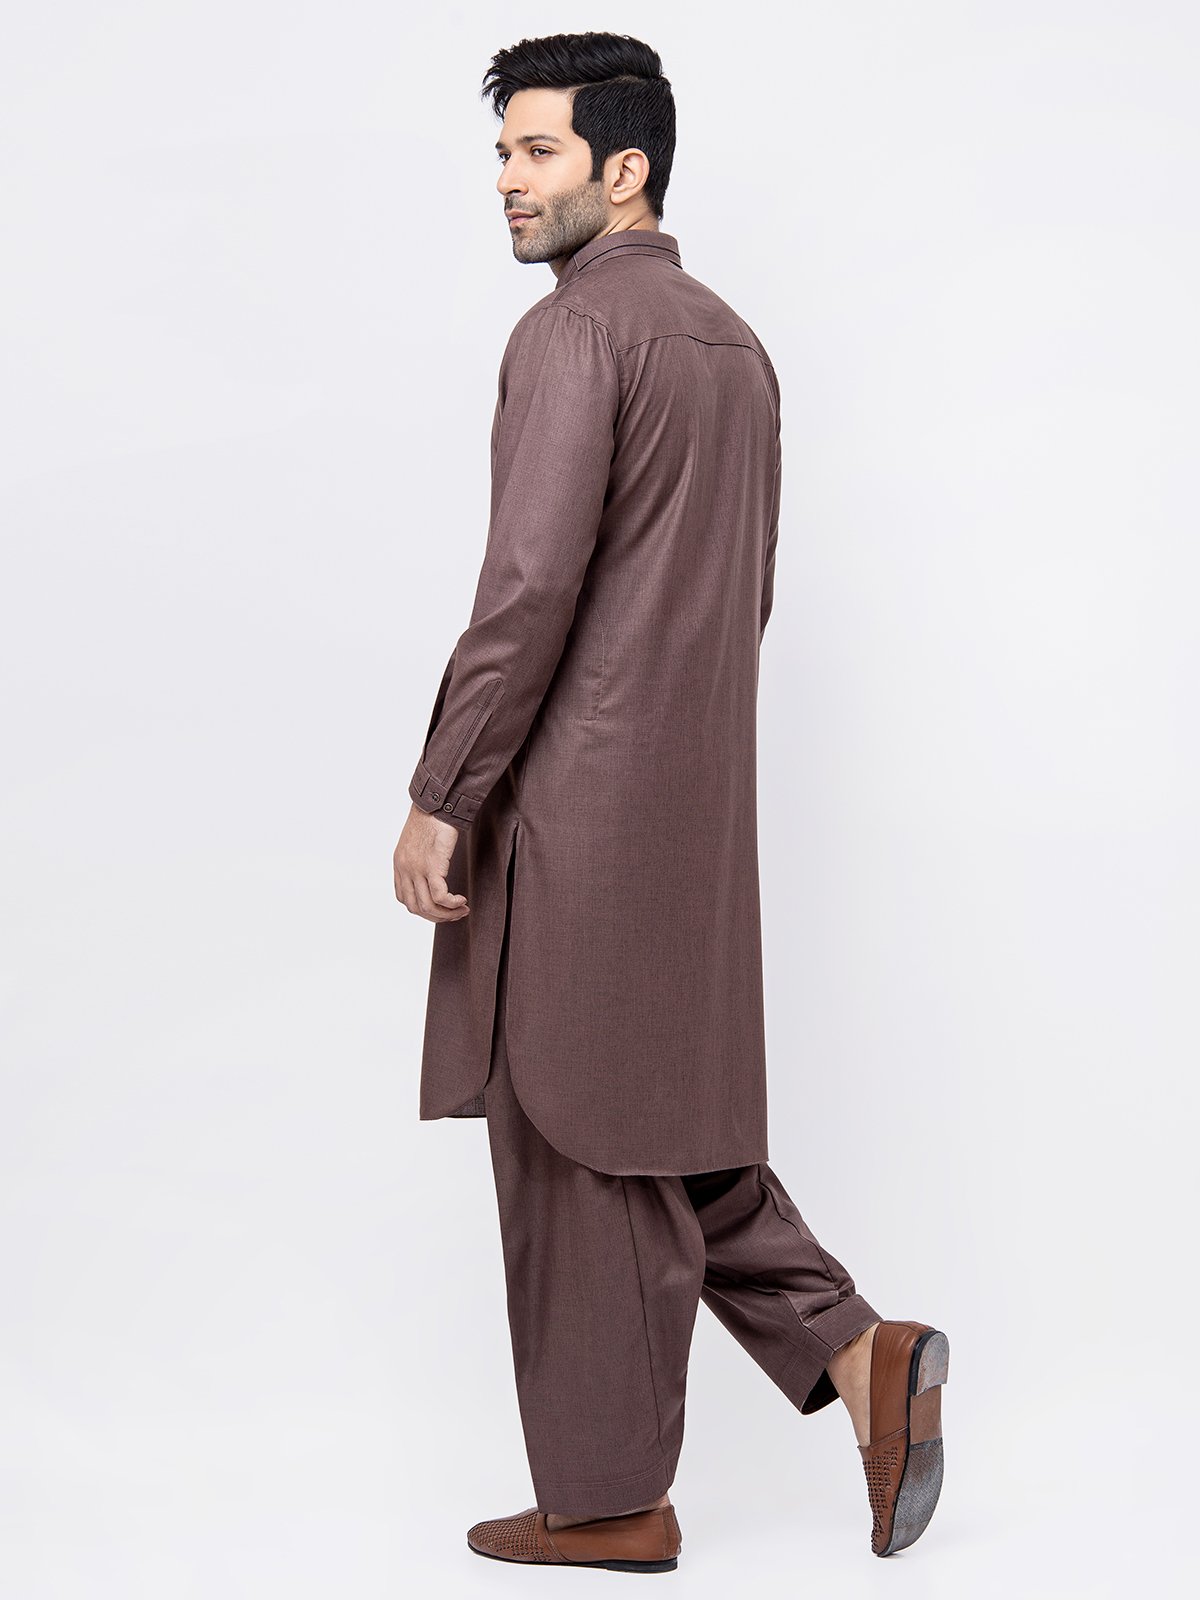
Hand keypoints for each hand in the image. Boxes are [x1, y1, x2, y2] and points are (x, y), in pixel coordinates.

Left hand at [393, 804, 469, 921]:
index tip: (439, 908)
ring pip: (428, 906)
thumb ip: (419, 860)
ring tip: (462, 910)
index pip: (404, 898)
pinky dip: (452, 904)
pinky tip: (462, 900)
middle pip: (416, 908)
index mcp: (399, 865)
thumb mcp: (417, 842)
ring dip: (447, 914)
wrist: (436, 804)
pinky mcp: (432, 866)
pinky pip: (440, 896)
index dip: (422, 908)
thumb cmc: (431, 819)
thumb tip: (432, 873)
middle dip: (436, 917)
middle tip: (453, 914)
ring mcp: (416, 869)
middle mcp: (405, 870)